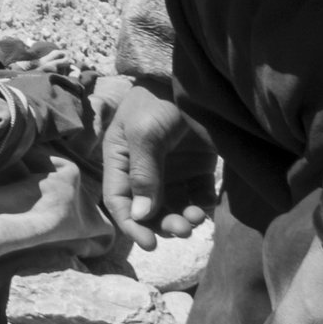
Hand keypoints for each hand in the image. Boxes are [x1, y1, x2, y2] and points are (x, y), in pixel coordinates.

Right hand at [96, 79, 213, 246]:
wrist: (193, 79)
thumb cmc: (158, 101)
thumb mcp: (145, 134)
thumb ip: (142, 174)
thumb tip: (139, 216)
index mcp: (119, 160)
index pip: (118, 201)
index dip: (131, 225)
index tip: (150, 244)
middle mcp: (142, 171)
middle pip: (147, 211)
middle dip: (162, 224)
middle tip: (182, 229)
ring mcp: (171, 171)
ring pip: (172, 208)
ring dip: (182, 219)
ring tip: (195, 218)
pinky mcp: (196, 170)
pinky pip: (196, 198)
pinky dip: (200, 208)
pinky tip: (205, 208)